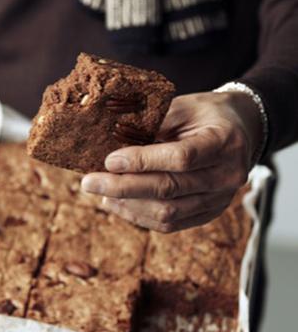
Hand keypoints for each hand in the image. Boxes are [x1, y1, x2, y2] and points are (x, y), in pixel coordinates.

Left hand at [81, 91, 262, 231]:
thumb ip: (154, 124)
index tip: (109, 160)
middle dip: (123, 187)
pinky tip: (118, 204)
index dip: (142, 161)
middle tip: (89, 182)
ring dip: (128, 205)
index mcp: (224, 141)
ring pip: (168, 213)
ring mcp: (221, 199)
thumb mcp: (183, 107)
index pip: (181, 158)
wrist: (242, 130)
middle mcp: (227, 175)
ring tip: (100, 193)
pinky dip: (140, 216)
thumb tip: (110, 144)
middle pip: (170, 189)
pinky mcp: (210, 213)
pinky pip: (172, 223)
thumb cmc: (207, 113)